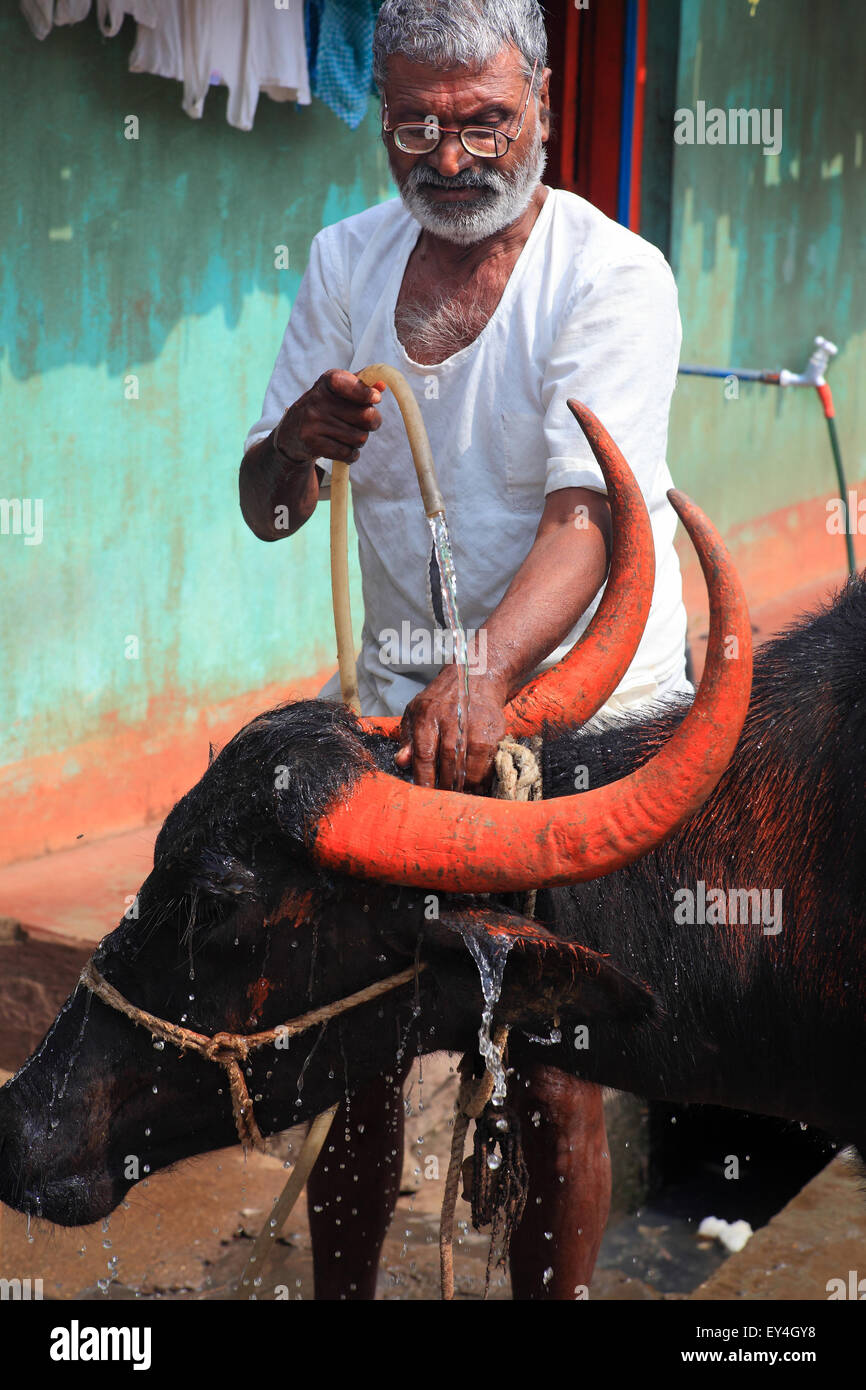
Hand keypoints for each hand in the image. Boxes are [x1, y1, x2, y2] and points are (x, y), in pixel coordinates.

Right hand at [275, 370, 385, 464]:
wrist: (290, 434)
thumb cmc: (323, 409)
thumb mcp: (337, 392)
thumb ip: (359, 385)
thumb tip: (382, 386)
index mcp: (326, 382)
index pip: (350, 384)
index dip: (366, 393)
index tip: (375, 398)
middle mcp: (317, 400)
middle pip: (366, 416)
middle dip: (372, 423)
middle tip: (366, 424)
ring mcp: (313, 422)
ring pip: (359, 437)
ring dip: (360, 440)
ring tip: (349, 436)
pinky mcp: (312, 443)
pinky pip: (347, 453)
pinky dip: (352, 455)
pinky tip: (345, 450)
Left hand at [394, 666, 507, 792]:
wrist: (476, 677)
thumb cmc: (441, 700)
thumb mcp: (416, 712)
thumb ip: (407, 739)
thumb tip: (402, 762)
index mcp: (427, 715)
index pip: (424, 753)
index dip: (423, 777)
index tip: (423, 794)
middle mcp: (451, 718)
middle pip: (447, 760)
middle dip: (444, 784)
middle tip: (442, 798)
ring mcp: (474, 724)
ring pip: (468, 762)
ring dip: (463, 784)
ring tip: (458, 793)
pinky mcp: (493, 730)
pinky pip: (487, 761)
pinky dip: (480, 777)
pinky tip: (475, 784)